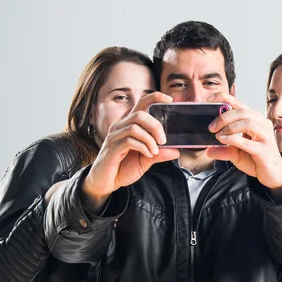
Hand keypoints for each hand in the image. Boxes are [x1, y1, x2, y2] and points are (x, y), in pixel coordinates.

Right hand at [82, 92, 179, 211]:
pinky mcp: (112, 148)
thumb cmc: (123, 169)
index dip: (154, 98)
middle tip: (163, 140)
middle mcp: (120, 127)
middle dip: (155, 125)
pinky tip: (147, 155)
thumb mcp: (145, 161)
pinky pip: (129, 141)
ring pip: (134, 127)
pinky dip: (143, 147)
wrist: (106, 183)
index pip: (140, 104)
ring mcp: (114, 137)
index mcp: (128, 125)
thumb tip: (176, 151)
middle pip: (139, 114)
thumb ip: (159, 154)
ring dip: (150, 139)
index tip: (169, 100)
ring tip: (155, 151)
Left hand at [206, 93, 281, 194]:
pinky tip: (223, 141)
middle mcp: (262, 124)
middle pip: (242, 111)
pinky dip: (233, 139)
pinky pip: (248, 141)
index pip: (239, 103)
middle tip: (211, 127)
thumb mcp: (236, 153)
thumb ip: (224, 150)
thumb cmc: (256, 159)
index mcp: (255, 120)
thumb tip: (208, 150)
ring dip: (229, 127)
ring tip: (218, 135)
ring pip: (247, 122)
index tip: (209, 100)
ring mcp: (265, 136)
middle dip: (223, 117)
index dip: (223, 98)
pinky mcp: (265, 149)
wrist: (272, 175)